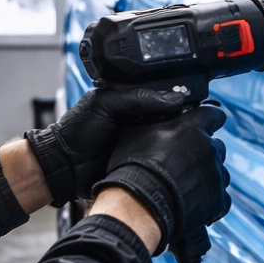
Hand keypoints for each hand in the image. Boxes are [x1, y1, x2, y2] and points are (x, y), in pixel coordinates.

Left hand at [24, 86, 192, 206]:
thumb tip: (175, 97)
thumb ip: (137, 98)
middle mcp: (138, 121)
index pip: (160, 95)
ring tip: (196, 136)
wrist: (64, 166)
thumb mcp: (105, 104)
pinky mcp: (141, 162)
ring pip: (168, 138)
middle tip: (200, 120)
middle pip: (169, 117)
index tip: (194, 100)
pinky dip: (168, 157)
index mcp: (130, 102)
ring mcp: (140, 142)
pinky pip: (160, 158)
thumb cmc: (76, 130)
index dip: (177, 96)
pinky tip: (180, 154)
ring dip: (178, 139)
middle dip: (182, 119)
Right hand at [93, 103, 230, 255]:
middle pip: (216, 146)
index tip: (202, 127)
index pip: (214, 115)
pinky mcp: (218, 200)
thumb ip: (156, 117)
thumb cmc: (133, 166)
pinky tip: (192, 204)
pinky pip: (221, 198)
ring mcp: (216, 175)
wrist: (138, 204)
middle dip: (204, 153)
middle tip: (183, 164)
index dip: (208, 120)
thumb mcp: (136, 131)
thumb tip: (160, 112)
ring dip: (207, 177)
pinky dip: (210, 200)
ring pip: (219, 172)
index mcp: (193, 127)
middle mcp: (210, 148)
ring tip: (185, 187)